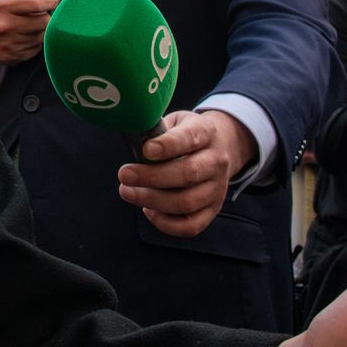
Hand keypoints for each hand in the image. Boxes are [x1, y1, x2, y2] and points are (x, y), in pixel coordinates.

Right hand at [0, 0, 58, 64]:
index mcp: (3, 5)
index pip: (37, 4)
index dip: (51, 0)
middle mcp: (5, 25)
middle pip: (44, 22)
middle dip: (46, 15)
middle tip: (39, 12)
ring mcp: (9, 43)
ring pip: (42, 36)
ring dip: (41, 29)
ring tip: (31, 23)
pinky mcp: (13, 57)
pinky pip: (36, 49)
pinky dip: (35, 41)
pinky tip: (26, 34)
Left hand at [119, 110, 256, 237]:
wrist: (222, 145)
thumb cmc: (187, 134)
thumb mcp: (177, 121)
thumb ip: (158, 130)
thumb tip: (134, 145)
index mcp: (206, 133)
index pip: (189, 139)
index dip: (167, 146)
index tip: (146, 150)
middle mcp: (217, 162)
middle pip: (187, 174)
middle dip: (151, 177)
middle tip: (124, 175)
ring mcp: (217, 188)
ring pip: (187, 202)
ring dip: (153, 200)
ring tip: (127, 192)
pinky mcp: (213, 209)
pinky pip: (191, 226)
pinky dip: (166, 224)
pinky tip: (148, 210)